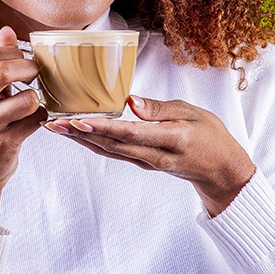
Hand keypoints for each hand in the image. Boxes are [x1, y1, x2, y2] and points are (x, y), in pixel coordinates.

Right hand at [0, 26, 46, 230]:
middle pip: (2, 71)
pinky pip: (35, 123)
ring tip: (35, 101)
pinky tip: (38, 119)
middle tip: (38, 75)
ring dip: (37, 98)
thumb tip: (7, 30)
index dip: (14, 53)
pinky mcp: (3, 144)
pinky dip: (43, 118)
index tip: (26, 60)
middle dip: (29, 69)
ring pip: (24, 99)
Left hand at [43, 95, 255, 216]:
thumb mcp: (194, 113)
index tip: (80, 121)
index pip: (132, 133)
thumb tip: (131, 102)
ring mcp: (147, 163)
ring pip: (109, 151)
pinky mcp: (142, 164)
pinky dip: (93, 143)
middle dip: (81, 134)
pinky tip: (77, 134)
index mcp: (172, 140)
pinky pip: (114, 154)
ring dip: (81, 140)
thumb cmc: (211, 136)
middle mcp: (155, 156)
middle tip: (53, 123)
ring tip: (57, 127)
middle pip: (112, 145)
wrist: (220, 171)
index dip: (104, 128)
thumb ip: (161, 108)